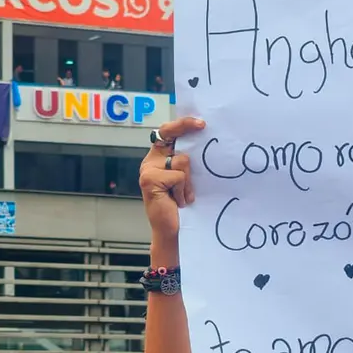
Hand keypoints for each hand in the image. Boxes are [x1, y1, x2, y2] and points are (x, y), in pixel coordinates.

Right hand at [139, 117, 206, 242]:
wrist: (171, 230)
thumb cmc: (180, 206)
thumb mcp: (185, 179)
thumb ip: (186, 163)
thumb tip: (204, 143)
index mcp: (158, 158)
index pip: (167, 133)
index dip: (182, 124)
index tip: (201, 122)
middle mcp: (150, 161)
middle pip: (170, 135)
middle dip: (186, 127)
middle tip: (202, 125)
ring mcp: (148, 170)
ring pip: (181, 160)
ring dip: (188, 180)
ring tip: (184, 196)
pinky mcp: (150, 179)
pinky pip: (178, 176)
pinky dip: (184, 190)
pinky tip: (179, 201)